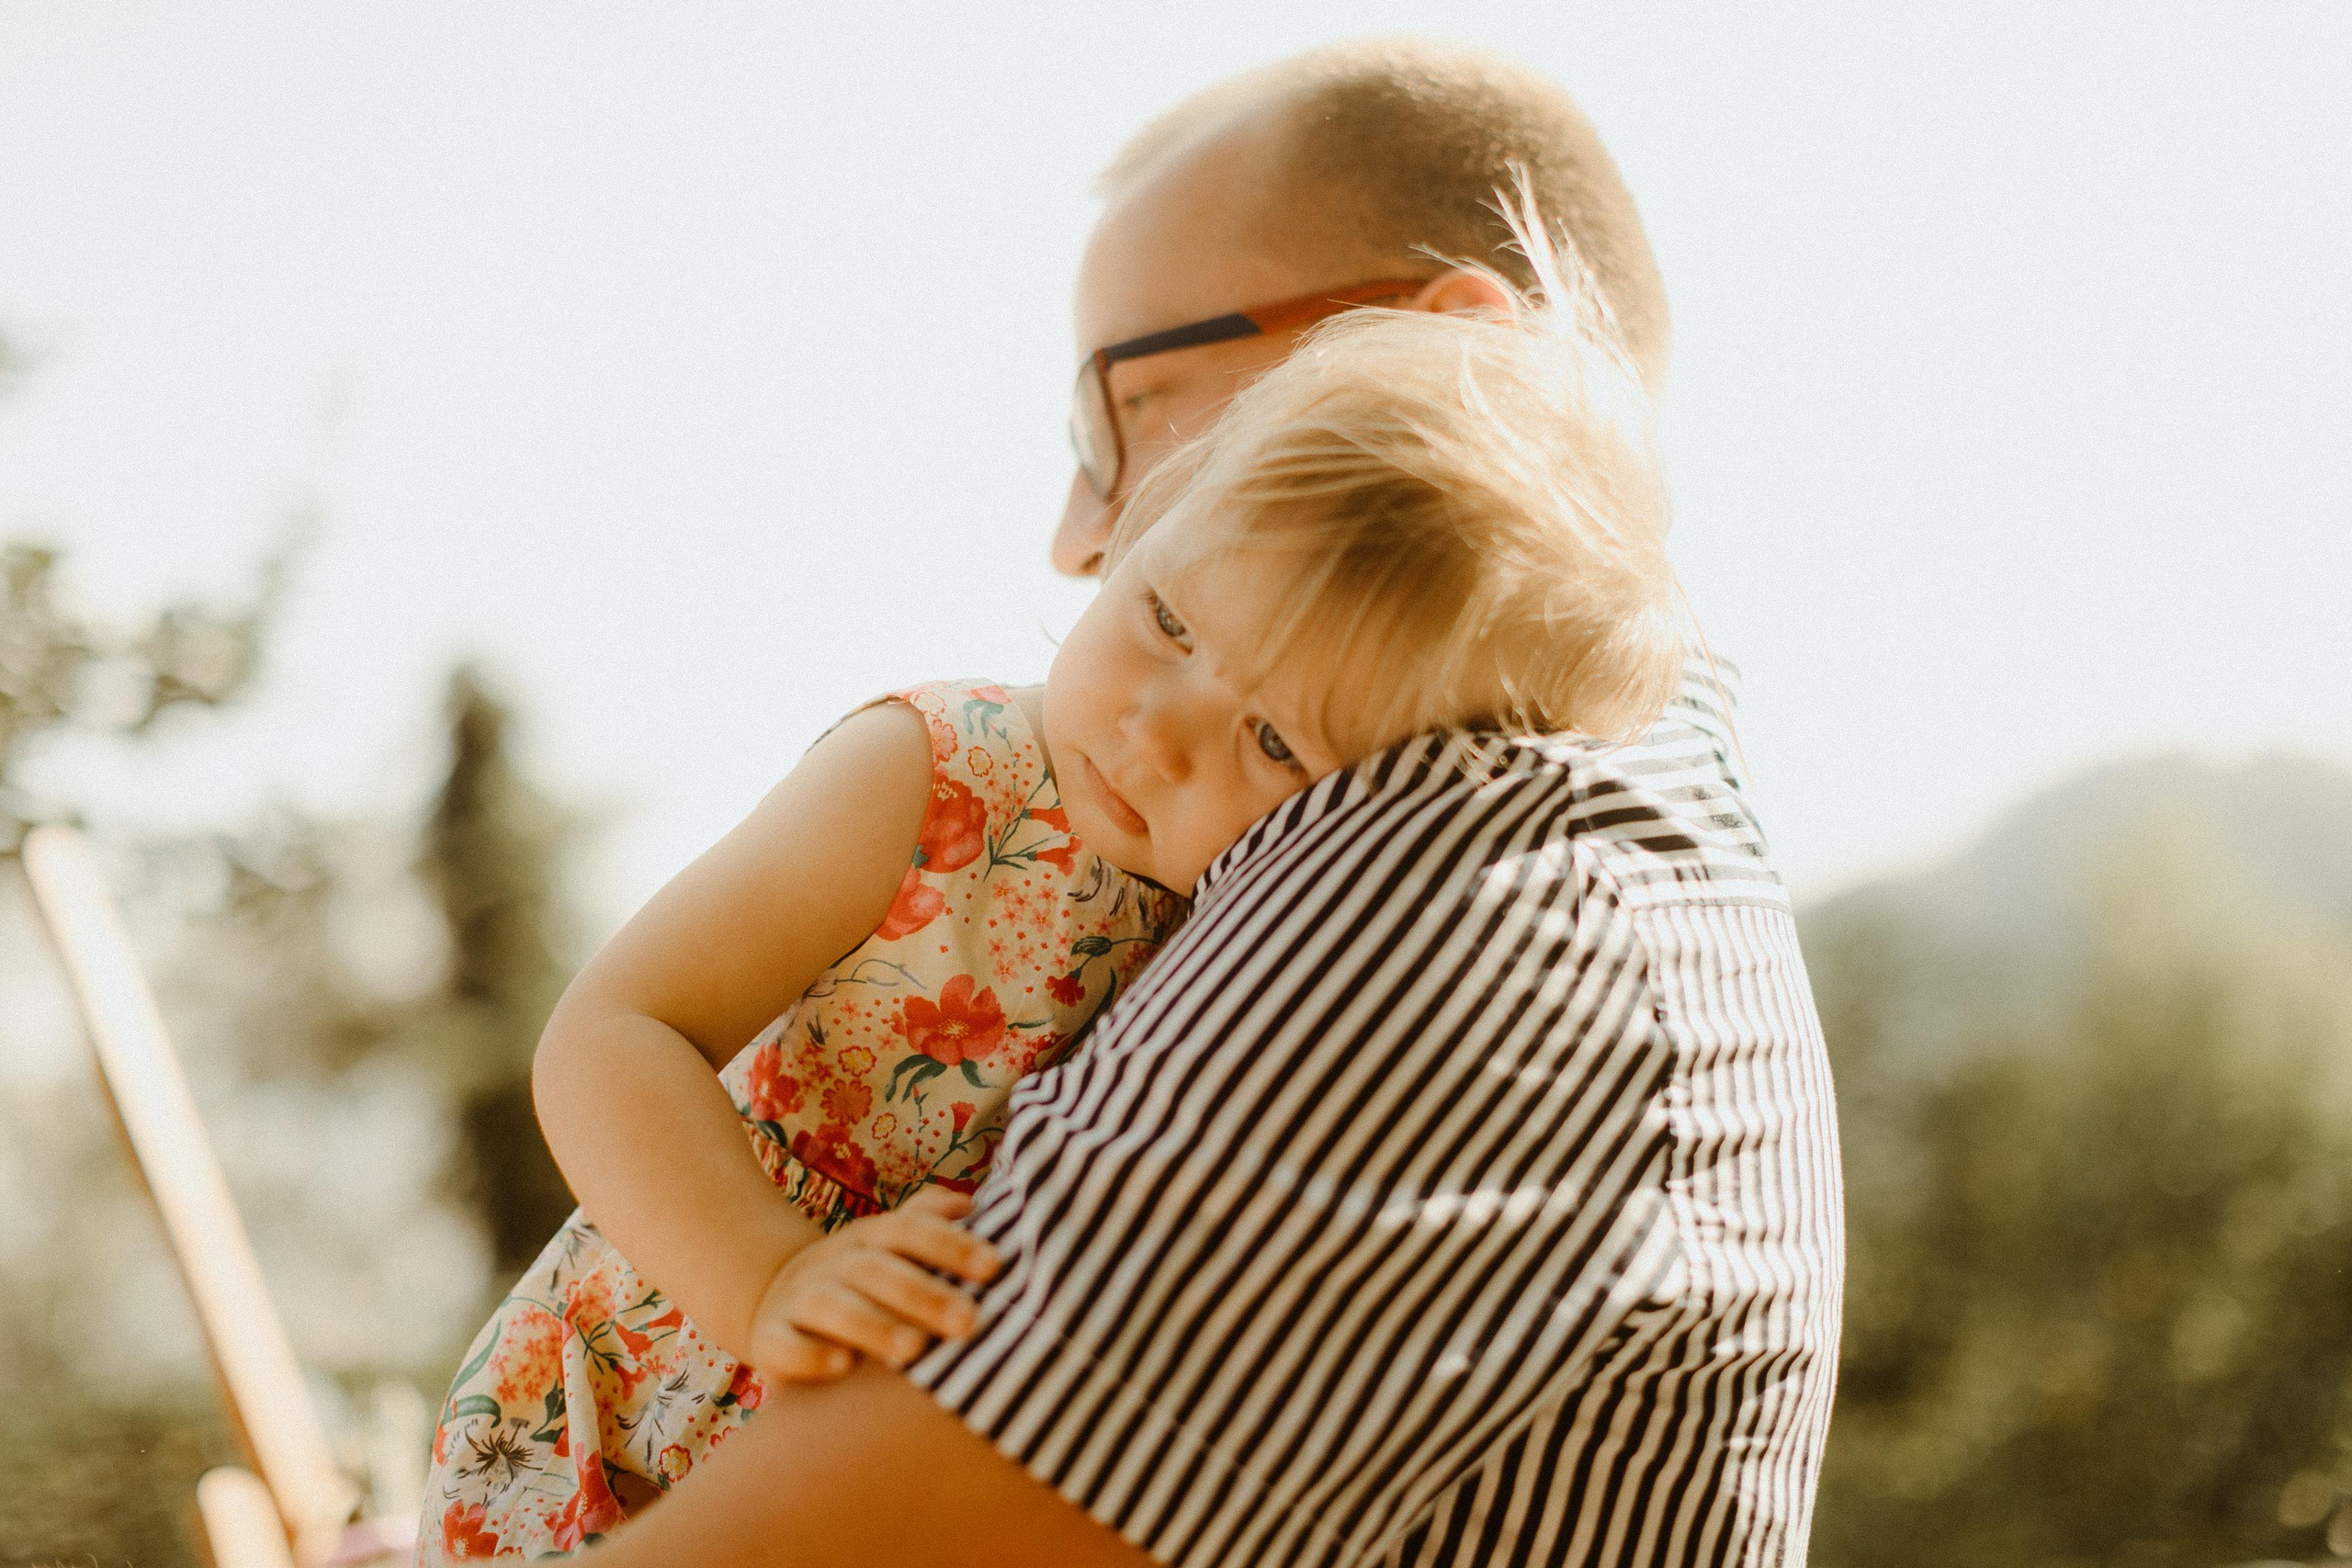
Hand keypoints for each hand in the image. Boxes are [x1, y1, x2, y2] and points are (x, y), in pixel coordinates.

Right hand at [747, 1186, 999, 1381]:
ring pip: (831, 1306)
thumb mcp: (887, 1246)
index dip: (950, 1244)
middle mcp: (833, 1263)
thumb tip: (969, 1204)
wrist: (776, 1304)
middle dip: (924, 1294)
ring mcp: (798, 1299)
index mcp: (868, 1239)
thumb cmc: (860, 1280)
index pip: (909, 1230)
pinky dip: (810, 1355)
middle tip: (969, 1320)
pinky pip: (785, 1345)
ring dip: (872, 1325)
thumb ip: (926, 1221)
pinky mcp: (770, 1340)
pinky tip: (842, 1366)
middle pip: (876, 1270)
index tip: (995, 1266)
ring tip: (914, 1349)